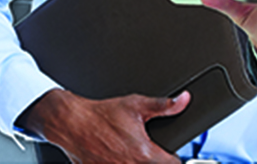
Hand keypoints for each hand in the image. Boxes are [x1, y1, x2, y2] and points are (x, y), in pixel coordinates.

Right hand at [17, 87, 188, 162]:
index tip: (171, 156)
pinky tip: (119, 158)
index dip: (174, 159)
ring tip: (135, 156)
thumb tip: (184, 99)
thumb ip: (164, 105)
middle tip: (153, 155)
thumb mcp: (137, 105)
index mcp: (143, 153)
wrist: (72, 123)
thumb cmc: (102, 114)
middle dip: (156, 162)